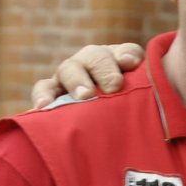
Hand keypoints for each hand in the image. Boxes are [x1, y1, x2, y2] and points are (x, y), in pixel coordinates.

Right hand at [30, 43, 144, 108]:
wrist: (105, 133)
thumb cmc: (128, 111)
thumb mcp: (141, 96)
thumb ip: (143, 77)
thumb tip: (127, 60)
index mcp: (119, 60)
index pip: (126, 52)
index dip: (127, 56)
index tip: (130, 64)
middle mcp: (92, 63)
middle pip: (95, 56)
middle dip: (103, 69)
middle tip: (113, 86)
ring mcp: (70, 76)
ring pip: (69, 69)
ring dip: (77, 81)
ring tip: (84, 96)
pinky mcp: (53, 91)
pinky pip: (44, 89)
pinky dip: (43, 96)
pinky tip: (43, 107)